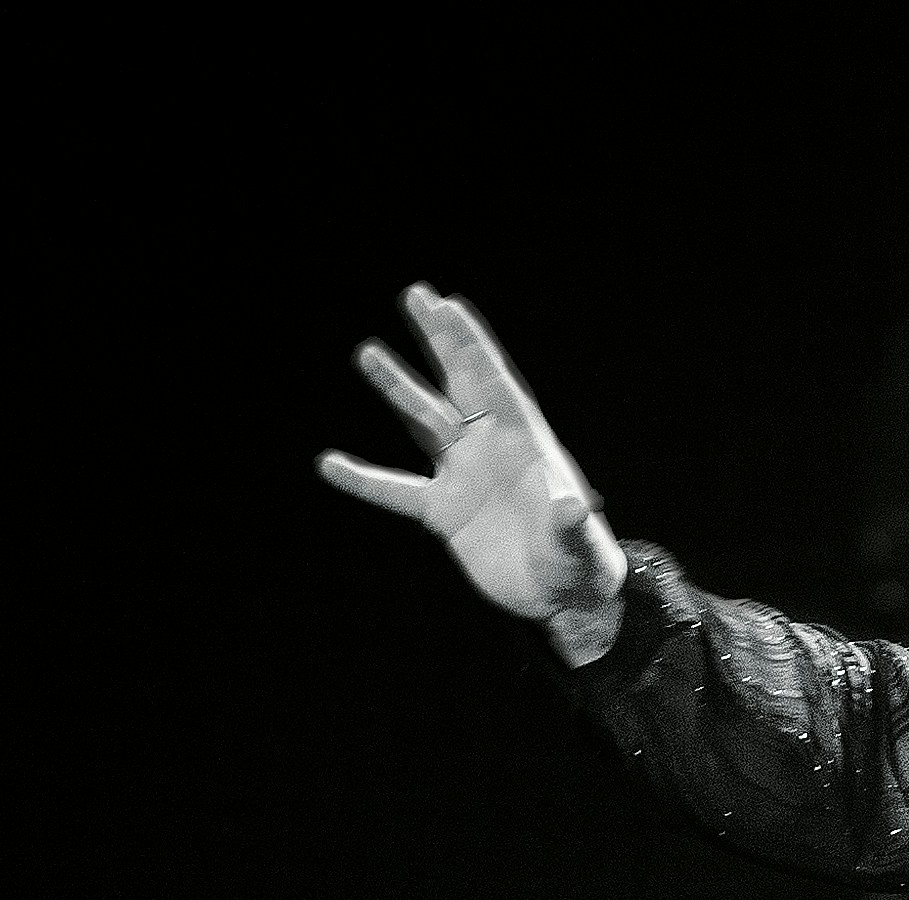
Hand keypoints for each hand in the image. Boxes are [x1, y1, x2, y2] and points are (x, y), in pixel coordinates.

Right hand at [318, 286, 626, 654]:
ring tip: (367, 351)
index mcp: (524, 442)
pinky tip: (330, 464)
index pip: (492, 382)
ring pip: (423, 422)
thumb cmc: (579, 560)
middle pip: (459, 382)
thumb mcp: (576, 542)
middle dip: (438, 340)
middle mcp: (490, 448)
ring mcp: (464, 476)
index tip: (447, 305)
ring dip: (397, 388)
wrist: (561, 596)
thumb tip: (568, 505)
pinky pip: (396, 491)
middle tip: (415, 294)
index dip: (470, 345)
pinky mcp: (444, 512)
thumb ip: (569, 521)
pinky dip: (364, 480)